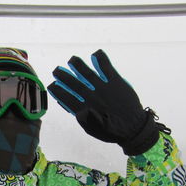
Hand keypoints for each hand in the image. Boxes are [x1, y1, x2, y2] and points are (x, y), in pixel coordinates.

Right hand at [48, 50, 162, 154]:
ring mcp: (104, 87)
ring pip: (87, 73)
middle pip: (74, 84)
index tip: (52, 85)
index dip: (58, 91)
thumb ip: (82, 119)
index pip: (66, 98)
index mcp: (85, 109)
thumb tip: (73, 108)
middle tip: (56, 70)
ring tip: (72, 59)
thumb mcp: (92, 130)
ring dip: (78, 65)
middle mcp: (92, 96)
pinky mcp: (116, 81)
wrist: (133, 128)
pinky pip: (107, 67)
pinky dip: (101, 60)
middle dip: (63, 76)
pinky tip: (95, 54)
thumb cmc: (111, 131)